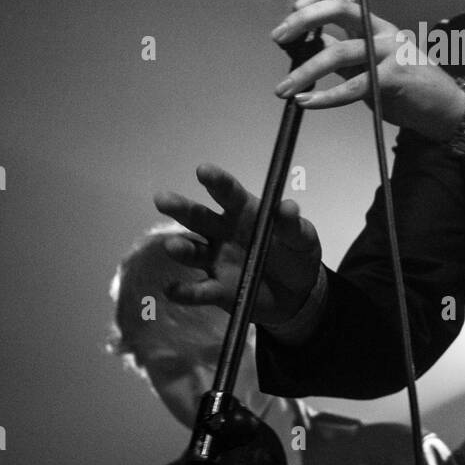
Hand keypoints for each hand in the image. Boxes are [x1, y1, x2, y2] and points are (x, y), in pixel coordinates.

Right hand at [153, 163, 321, 325]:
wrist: (298, 294)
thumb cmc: (296, 254)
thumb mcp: (302, 238)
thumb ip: (293, 225)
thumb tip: (287, 207)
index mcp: (244, 213)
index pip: (228, 194)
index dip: (216, 181)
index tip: (203, 171)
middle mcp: (223, 233)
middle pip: (199, 218)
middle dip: (181, 208)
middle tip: (162, 199)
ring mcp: (217, 261)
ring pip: (193, 252)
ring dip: (181, 249)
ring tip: (172, 247)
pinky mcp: (217, 290)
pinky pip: (198, 291)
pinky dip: (185, 292)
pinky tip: (172, 290)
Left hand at [270, 0, 464, 141]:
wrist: (445, 110)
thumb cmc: (407, 90)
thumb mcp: (370, 68)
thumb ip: (344, 58)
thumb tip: (311, 48)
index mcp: (375, 26)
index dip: (313, 0)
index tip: (290, 15)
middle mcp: (382, 32)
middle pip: (339, 10)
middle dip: (303, 21)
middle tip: (278, 37)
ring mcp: (390, 52)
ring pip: (339, 53)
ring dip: (305, 71)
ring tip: (284, 88)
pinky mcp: (394, 78)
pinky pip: (353, 86)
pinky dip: (326, 95)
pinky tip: (307, 102)